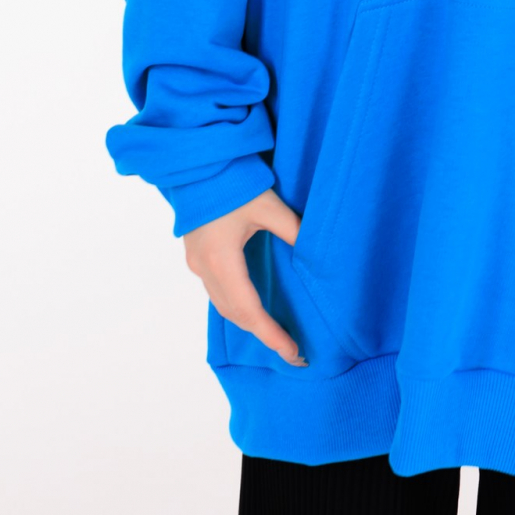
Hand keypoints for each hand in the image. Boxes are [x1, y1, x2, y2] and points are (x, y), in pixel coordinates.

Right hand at [182, 188, 305, 366]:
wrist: (198, 163)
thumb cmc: (233, 180)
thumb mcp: (269, 205)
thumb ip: (293, 230)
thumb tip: (317, 254)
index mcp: (222, 259)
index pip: (249, 310)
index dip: (271, 335)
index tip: (293, 352)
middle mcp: (205, 267)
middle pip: (235, 314)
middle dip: (263, 334)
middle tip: (292, 351)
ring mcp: (197, 263)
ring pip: (223, 306)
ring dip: (249, 322)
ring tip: (276, 335)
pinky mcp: (196, 255)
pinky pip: (217, 292)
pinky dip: (237, 306)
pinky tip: (254, 308)